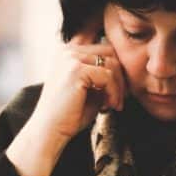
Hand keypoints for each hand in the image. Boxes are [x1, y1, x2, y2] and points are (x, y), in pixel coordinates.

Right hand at [7, 23, 125, 175]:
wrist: (49, 131)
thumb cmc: (70, 114)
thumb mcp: (89, 89)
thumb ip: (103, 75)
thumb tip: (127, 69)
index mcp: (68, 52)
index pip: (101, 44)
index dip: (114, 61)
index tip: (117, 85)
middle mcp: (67, 51)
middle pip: (110, 51)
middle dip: (120, 75)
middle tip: (120, 97)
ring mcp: (70, 58)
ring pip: (112, 63)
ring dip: (119, 86)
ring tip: (115, 104)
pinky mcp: (76, 70)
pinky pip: (107, 76)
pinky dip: (114, 93)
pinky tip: (109, 106)